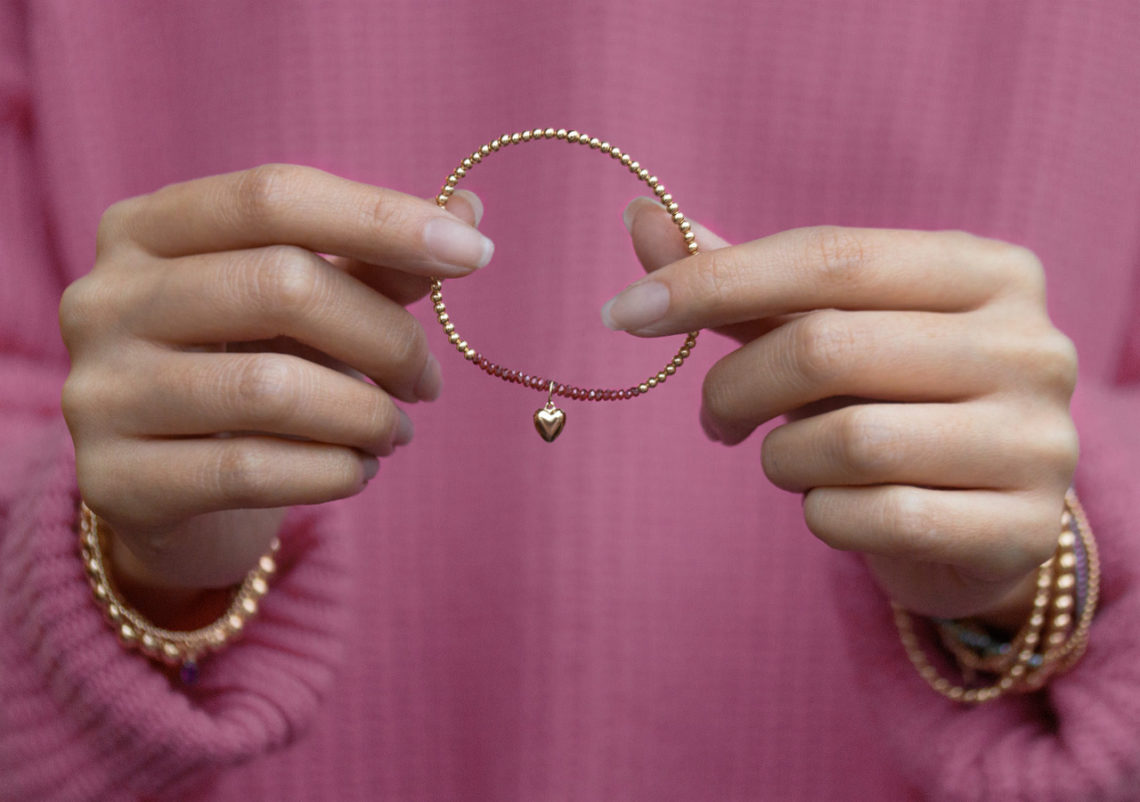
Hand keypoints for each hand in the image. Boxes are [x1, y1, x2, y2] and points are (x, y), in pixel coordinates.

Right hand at [60, 164, 491, 600]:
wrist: (170, 488)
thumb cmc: (247, 370)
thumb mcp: (303, 307)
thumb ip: (375, 261)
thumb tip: (470, 208)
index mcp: (146, 229)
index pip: (274, 196)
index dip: (382, 217)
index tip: (474, 252)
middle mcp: (104, 298)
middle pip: (280, 285)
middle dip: (386, 336)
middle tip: (428, 381)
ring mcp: (99, 390)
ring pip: (271, 389)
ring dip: (367, 415)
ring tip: (396, 432)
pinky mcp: (115, 481)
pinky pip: (252, 471)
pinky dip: (333, 472)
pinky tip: (359, 471)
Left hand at [611, 198, 1077, 620]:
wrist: (980, 523)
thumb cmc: (890, 406)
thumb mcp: (825, 331)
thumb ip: (743, 282)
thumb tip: (642, 215)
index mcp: (985, 271)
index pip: (828, 256)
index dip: (711, 280)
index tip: (625, 313)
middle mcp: (1029, 345)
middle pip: (825, 346)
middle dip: (735, 387)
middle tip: (712, 417)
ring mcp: (1039, 441)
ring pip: (846, 442)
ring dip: (781, 458)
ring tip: (789, 461)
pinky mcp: (1021, 528)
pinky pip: (873, 519)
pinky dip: (823, 517)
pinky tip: (835, 509)